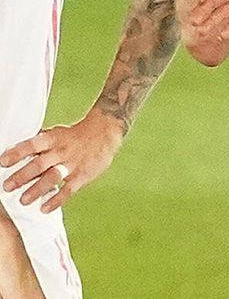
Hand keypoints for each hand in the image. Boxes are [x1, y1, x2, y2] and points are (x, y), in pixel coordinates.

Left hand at [1, 111, 124, 212]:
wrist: (104, 133)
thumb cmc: (75, 135)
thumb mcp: (56, 133)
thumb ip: (39, 143)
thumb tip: (15, 151)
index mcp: (52, 139)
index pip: (31, 145)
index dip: (17, 153)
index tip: (3, 162)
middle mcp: (60, 152)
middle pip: (39, 164)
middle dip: (22, 176)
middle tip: (7, 186)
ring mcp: (72, 164)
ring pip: (52, 177)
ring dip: (37, 189)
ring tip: (23, 200)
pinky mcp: (82, 176)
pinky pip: (68, 190)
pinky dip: (57, 200)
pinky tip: (45, 208)